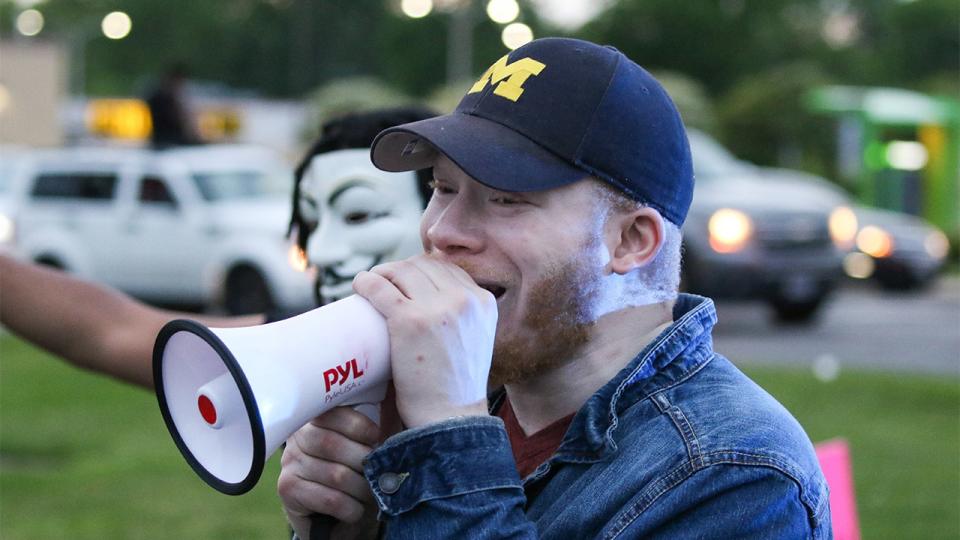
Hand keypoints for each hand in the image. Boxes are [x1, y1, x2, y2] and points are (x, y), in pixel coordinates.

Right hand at [278, 407, 379, 539]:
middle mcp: (298, 437)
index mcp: (318, 418)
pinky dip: (351, 508)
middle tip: (377, 473)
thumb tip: (397, 400)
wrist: (335, 515)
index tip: (377, 438)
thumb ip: (382, 420)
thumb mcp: (370, 443)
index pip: (333, 413)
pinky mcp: (288, 489)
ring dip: (362, 488)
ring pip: (336, 475)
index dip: (360, 426)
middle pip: (333, 444)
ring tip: (370, 493)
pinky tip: (355, 509)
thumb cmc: (356, 471)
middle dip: (364, 461)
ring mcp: (290, 463)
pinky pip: (330, 499)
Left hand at [353, 255, 496, 427]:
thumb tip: (433, 299)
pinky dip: (366, 282)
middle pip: (423, 265)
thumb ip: (463, 316)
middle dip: (401, 270)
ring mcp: (437, 308)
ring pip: (401, 271)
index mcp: (483, 302)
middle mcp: (465, 299)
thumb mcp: (475, 339)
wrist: (450, 418)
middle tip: (385, 283)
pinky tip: (359, 286)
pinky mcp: (409, 319)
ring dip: (382, 273)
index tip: (405, 281)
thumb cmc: (455, 386)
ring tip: (370, 285)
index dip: (422, 271)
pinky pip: (380, 287)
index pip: (447, 268)